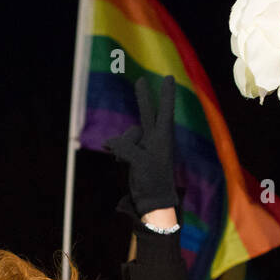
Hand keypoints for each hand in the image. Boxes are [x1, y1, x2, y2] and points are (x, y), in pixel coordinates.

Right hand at [105, 74, 178, 214]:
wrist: (152, 202)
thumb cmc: (153, 181)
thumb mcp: (139, 162)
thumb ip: (125, 147)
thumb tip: (110, 143)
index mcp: (162, 137)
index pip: (164, 110)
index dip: (166, 93)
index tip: (168, 77)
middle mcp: (155, 139)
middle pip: (147, 113)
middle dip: (142, 98)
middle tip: (140, 81)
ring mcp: (144, 146)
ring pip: (128, 135)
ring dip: (123, 145)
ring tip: (125, 162)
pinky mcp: (135, 155)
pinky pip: (122, 145)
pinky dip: (117, 150)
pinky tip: (114, 157)